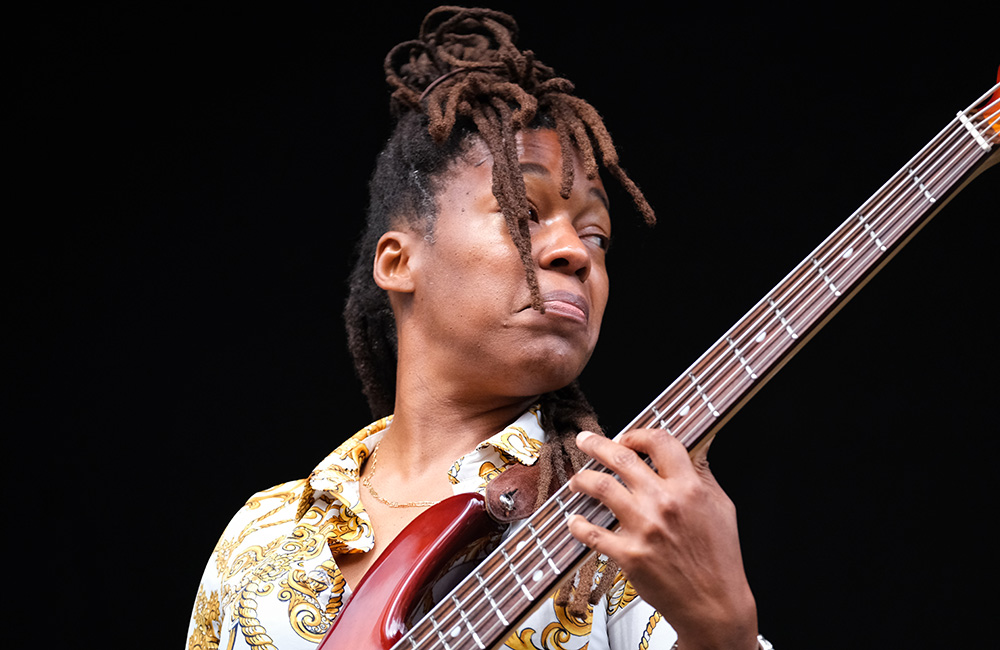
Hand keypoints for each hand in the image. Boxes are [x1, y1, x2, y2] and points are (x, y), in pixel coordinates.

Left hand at [567, 429, 757, 649]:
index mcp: (689, 488)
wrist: (715, 604)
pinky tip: (574, 520)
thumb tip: (693, 447)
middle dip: (596, 444)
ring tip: (577, 480)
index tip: (626, 437)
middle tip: (584, 440)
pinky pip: (592, 533)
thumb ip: (702, 474)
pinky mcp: (629, 554)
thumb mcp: (721, 506)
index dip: (638, 434)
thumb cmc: (720, 557)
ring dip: (582, 479)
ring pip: (601, 487)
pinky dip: (578, 524)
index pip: (659, 442)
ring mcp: (644, 528)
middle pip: (621, 458)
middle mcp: (664, 503)